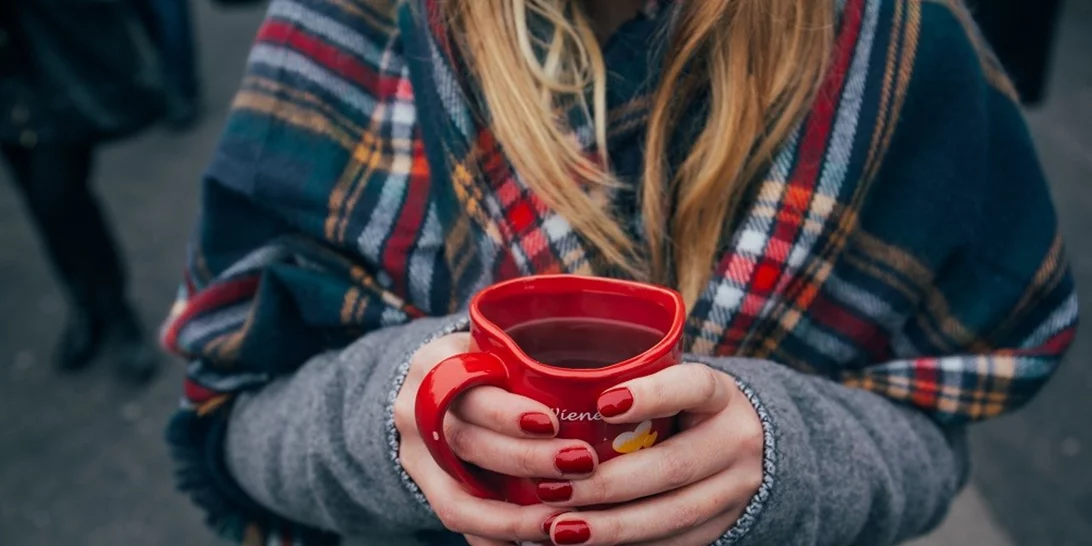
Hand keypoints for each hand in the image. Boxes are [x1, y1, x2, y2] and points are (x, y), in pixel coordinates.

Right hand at [393, 333, 598, 545]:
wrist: (439, 384)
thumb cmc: (489, 360)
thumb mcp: (499, 344)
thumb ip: (533, 360)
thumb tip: (609, 385)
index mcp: (435, 364)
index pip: (466, 389)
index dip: (506, 413)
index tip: (554, 424)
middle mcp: (415, 411)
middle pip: (466, 442)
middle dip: (526, 460)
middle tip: (581, 464)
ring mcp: (417, 456)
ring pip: (459, 498)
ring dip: (514, 516)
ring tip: (561, 520)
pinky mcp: (427, 489)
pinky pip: (460, 523)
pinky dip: (498, 536)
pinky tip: (538, 539)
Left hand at [539, 364, 764, 544]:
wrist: (746, 446)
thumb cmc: (684, 407)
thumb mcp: (672, 384)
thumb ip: (630, 387)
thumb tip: (549, 396)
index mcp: (719, 395)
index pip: (693, 387)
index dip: (652, 395)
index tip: (603, 405)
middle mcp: (736, 440)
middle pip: (672, 466)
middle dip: (607, 484)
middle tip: (552, 489)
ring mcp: (734, 489)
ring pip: (672, 514)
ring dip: (611, 526)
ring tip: (560, 529)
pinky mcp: (723, 526)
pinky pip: (673, 542)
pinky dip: (626, 544)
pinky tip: (585, 544)